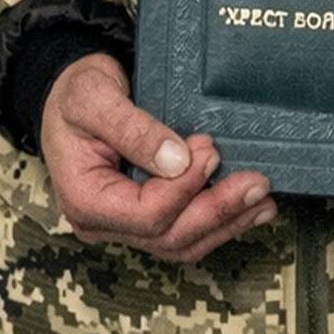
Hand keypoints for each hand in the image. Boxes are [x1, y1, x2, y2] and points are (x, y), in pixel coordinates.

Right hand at [39, 52, 278, 262]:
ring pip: (181, 242)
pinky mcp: (145, 216)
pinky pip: (184, 229)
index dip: (184, 188)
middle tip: (256, 184)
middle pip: (169, 236)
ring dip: (226, 224)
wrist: (70, 91)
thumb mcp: (94, 99)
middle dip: (217, 212)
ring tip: (263, 201)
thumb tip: (178, 161)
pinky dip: (218, 221)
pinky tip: (248, 208)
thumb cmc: (76, 92)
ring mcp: (125, 224)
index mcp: (85, 200)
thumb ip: (132, 129)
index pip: (146, 214)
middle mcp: (104, 223)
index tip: (211, 150)